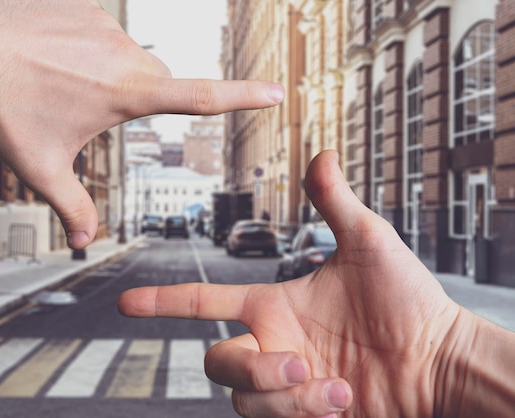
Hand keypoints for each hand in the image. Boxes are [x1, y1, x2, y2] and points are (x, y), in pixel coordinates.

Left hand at [0, 1, 283, 247]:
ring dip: (110, 78)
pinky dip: (91, 53)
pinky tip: (55, 61)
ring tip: (62, 84)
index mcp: (126, 94)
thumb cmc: (4, 110)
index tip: (276, 91)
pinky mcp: (90, 8)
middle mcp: (125, 54)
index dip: (242, 97)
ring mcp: (107, 26)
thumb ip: (71, 207)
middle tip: (89, 110)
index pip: (199, 97)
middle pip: (157, 84)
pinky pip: (106, 37)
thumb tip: (83, 243)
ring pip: (130, 60)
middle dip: (137, 102)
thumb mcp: (41, 168)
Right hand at [119, 150, 465, 416]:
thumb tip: (322, 153)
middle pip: (216, 363)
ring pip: (242, 400)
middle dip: (248, 369)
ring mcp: (286, 382)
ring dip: (282, 395)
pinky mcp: (302, 411)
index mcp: (272, 306)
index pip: (204, 304)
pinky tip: (342, 399)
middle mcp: (271, 344)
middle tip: (299, 360)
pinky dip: (303, 410)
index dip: (163, 302)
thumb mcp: (369, 243)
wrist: (437, 357)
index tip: (126, 302)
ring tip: (333, 387)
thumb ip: (335, 203)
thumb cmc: (407, 297)